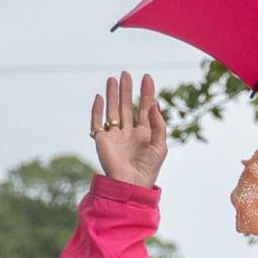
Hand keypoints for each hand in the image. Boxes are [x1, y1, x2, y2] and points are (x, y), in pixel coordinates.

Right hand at [89, 71, 167, 186]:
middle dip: (127, 90)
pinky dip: (97, 109)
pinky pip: (97, 121)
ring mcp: (114, 136)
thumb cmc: (148, 168)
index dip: (146, 93)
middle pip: (127, 106)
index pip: (145, 108)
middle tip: (126, 73)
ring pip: (113, 110)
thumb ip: (158, 124)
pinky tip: (100, 97)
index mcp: (145, 134)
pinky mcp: (101, 140)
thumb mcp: (160, 145)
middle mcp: (129, 133)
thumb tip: (155, 103)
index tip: (146, 77)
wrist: (130, 184)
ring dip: (113, 95)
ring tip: (113, 79)